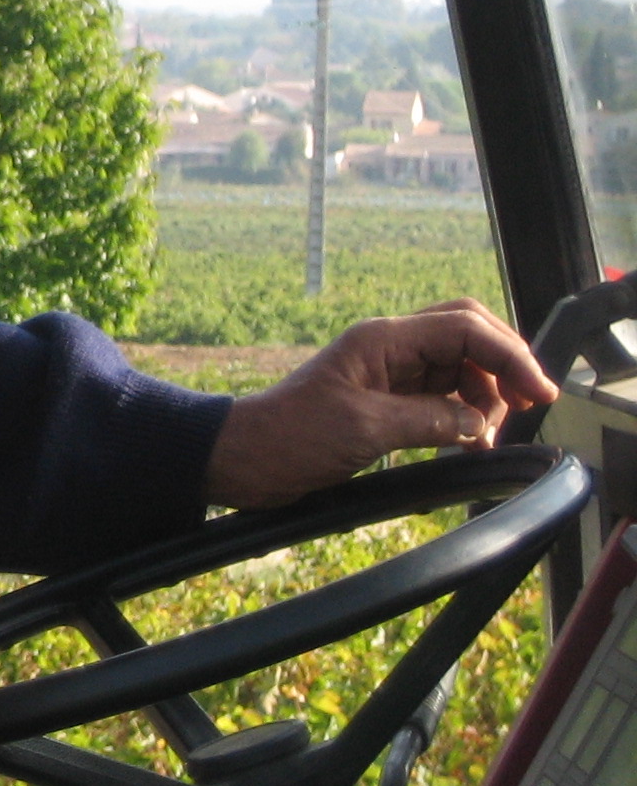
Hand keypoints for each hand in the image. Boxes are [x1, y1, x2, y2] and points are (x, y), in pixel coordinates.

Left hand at [202, 300, 557, 509]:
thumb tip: (479, 421)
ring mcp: (388, 373)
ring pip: (458, 367)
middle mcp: (389, 348)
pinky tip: (472, 441)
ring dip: (485, 396)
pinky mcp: (387, 400)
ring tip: (488, 437)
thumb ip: (429, 420)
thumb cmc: (291, 436)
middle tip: (525, 408)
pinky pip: (441, 395)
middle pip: (467, 336)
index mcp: (381, 340)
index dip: (508, 355)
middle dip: (502, 366)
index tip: (539, 393)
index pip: (463, 327)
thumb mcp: (365, 429)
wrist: (247, 458)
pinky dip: (464, 413)